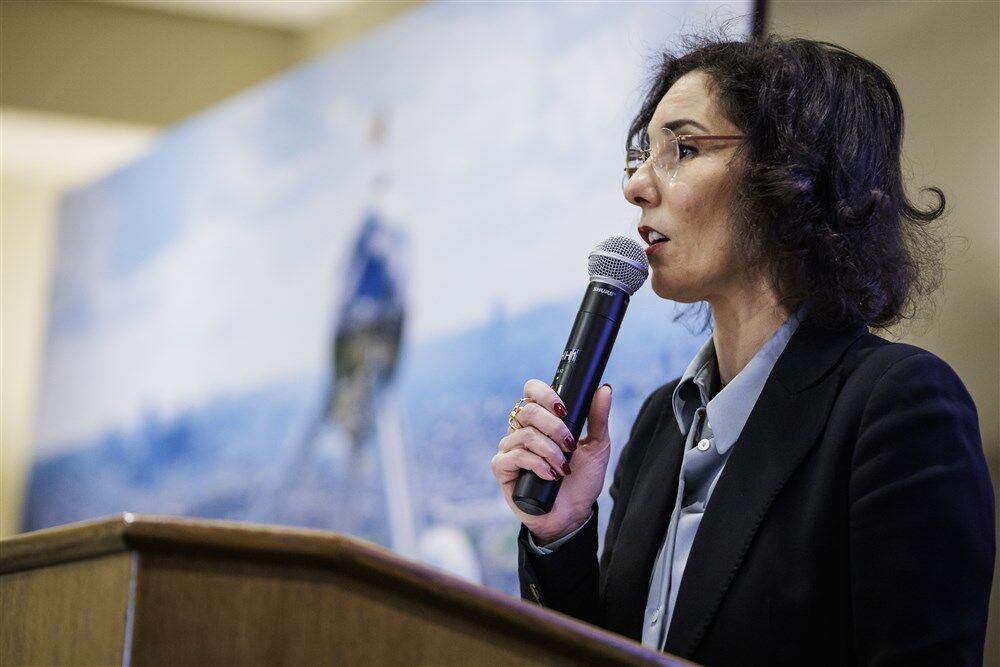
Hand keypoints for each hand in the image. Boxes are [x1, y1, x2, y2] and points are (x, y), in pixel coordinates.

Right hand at [491, 380, 612, 544]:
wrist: (574, 513)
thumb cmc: (582, 479)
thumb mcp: (597, 446)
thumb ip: (598, 417)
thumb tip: (604, 389)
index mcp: (542, 419)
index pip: (532, 390)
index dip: (544, 394)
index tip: (564, 410)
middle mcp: (523, 429)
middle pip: (528, 411)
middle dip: (555, 427)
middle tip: (571, 445)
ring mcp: (510, 447)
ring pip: (525, 434)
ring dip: (550, 451)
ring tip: (564, 468)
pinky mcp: (502, 468)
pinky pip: (515, 456)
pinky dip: (536, 464)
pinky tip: (550, 475)